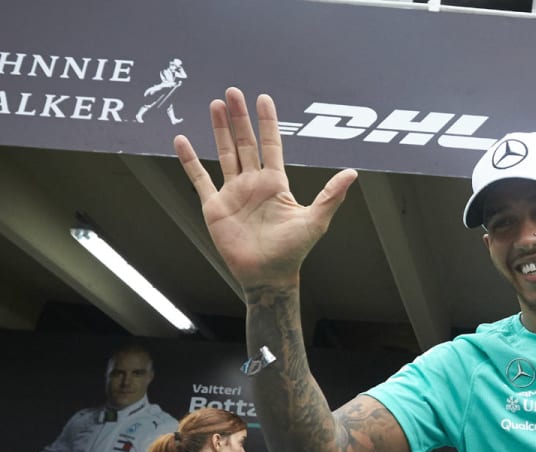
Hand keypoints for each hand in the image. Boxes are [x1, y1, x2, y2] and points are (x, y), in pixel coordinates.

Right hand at [174, 88, 356, 292]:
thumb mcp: (315, 220)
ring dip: (219, 130)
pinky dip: (190, 161)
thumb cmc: (293, 252)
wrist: (267, 275)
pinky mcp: (215, 206)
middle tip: (233, 92)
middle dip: (239, 118)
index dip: (267, 123)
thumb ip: (331, 195)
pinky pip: (200, 179)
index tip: (263, 99)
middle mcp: (253, 183)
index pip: (271, 145)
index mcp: (276, 183)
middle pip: (245, 143)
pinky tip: (182, 141)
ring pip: (224, 154)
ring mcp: (233, 193)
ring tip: (215, 105)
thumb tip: (353, 173)